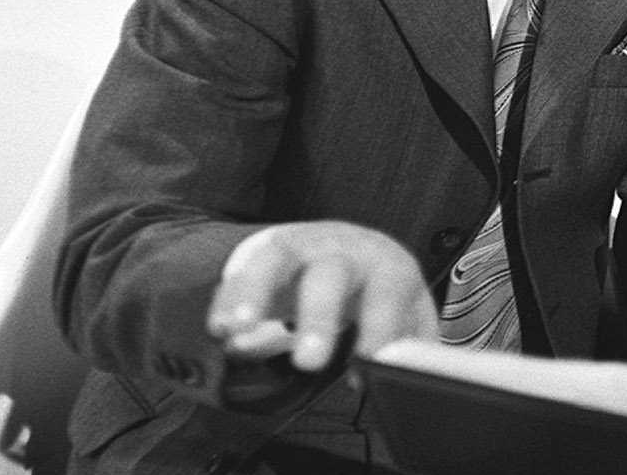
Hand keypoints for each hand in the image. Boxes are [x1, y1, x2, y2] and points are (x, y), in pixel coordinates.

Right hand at [206, 220, 436, 371]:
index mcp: (387, 265)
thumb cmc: (379, 289)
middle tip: (309, 362)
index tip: (370, 361)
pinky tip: (218, 328)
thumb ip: (408, 346)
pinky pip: (242, 270)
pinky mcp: (265, 250)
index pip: (389, 291)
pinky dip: (228, 299)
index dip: (381, 326)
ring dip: (256, 294)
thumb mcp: (407, 312)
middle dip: (319, 317)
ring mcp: (302, 245)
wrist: (349, 245)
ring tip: (237, 332)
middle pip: (332, 273)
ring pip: (278, 259)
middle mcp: (344, 249)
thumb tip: (400, 380)